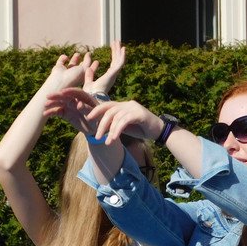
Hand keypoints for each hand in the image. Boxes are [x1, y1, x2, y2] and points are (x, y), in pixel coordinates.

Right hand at [43, 52, 90, 92]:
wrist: (60, 82)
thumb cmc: (74, 77)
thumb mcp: (84, 69)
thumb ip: (87, 61)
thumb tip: (89, 54)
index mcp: (82, 78)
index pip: (89, 71)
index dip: (93, 66)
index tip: (97, 61)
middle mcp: (74, 75)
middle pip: (80, 68)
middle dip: (84, 62)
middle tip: (88, 55)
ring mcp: (66, 72)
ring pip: (71, 64)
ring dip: (75, 59)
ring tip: (78, 54)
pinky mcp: (58, 69)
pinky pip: (61, 61)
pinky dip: (63, 58)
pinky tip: (66, 57)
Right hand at [43, 86, 99, 134]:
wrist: (96, 128)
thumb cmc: (99, 119)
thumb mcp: (95, 115)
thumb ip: (87, 109)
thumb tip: (79, 104)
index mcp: (85, 97)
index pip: (76, 92)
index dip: (70, 91)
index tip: (62, 92)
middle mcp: (76, 100)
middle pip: (66, 96)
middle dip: (57, 96)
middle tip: (48, 96)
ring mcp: (70, 106)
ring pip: (60, 103)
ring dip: (53, 103)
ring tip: (45, 105)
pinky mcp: (66, 114)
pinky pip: (58, 112)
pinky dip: (52, 112)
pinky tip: (45, 114)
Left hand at [45, 91, 162, 143]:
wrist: (159, 131)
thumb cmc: (141, 129)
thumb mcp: (124, 126)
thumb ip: (114, 124)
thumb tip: (100, 128)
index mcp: (121, 105)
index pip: (105, 105)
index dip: (95, 110)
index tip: (87, 118)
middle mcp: (126, 104)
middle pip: (108, 111)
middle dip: (100, 123)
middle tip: (96, 135)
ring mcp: (133, 108)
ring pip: (115, 117)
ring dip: (109, 130)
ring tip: (105, 141)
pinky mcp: (140, 114)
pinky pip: (124, 122)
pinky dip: (117, 131)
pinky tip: (113, 140)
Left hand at [84, 40, 126, 98]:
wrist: (93, 97)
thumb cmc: (91, 93)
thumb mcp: (88, 82)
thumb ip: (89, 75)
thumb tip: (88, 69)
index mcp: (108, 77)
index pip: (112, 64)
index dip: (113, 55)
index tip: (112, 47)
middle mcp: (113, 75)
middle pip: (116, 60)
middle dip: (116, 51)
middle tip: (116, 42)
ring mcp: (114, 74)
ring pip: (118, 60)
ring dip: (118, 50)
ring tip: (118, 41)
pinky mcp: (113, 73)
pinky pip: (120, 63)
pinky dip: (122, 56)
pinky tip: (123, 48)